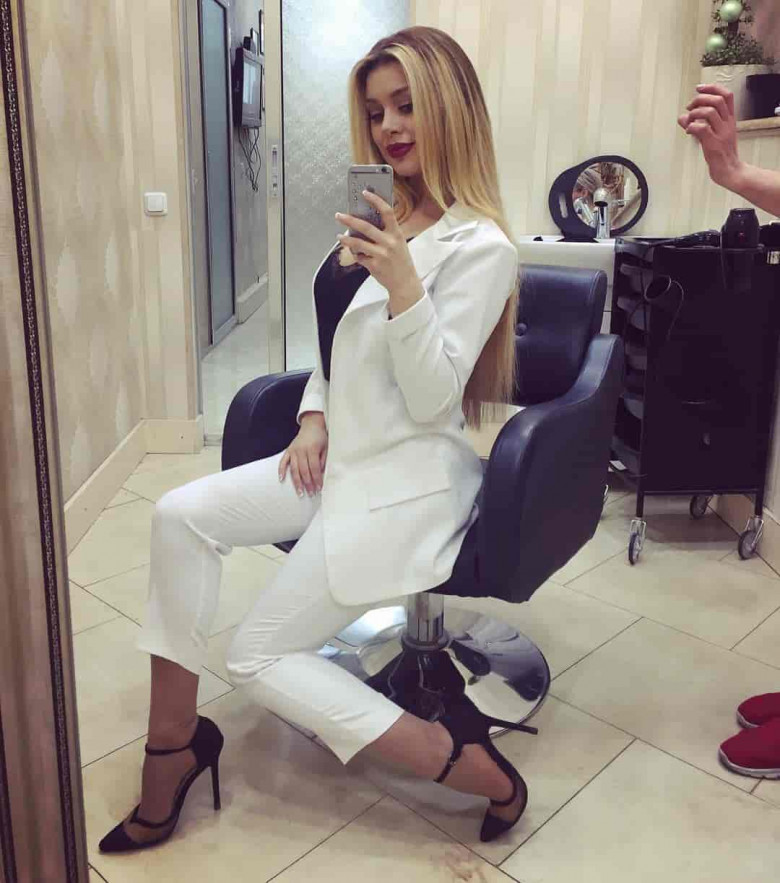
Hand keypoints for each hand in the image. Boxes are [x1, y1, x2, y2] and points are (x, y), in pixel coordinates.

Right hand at [279, 412, 327, 496]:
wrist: (312, 425)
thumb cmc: (320, 438)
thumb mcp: (326, 448)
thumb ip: (323, 461)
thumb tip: (321, 476)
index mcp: (312, 449)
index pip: (315, 468)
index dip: (317, 479)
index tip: (319, 488)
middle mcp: (301, 450)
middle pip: (304, 470)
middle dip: (308, 484)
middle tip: (311, 494)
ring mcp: (293, 451)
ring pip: (294, 469)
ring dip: (297, 482)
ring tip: (300, 493)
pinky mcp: (288, 451)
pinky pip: (283, 462)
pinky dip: (281, 471)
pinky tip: (281, 480)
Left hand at [335, 191, 422, 305]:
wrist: (405, 283)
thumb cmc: (400, 261)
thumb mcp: (398, 243)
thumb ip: (385, 233)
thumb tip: (365, 222)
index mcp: (397, 233)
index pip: (387, 212)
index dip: (376, 200)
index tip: (364, 193)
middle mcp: (390, 243)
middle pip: (366, 227)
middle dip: (350, 220)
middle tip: (339, 215)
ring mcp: (381, 255)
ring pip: (358, 243)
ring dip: (346, 239)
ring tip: (339, 236)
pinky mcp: (374, 266)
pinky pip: (359, 257)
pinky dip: (355, 255)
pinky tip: (355, 253)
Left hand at [678, 84, 742, 189]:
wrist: (730, 171)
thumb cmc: (721, 153)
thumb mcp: (712, 135)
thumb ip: (697, 124)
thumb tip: (682, 117)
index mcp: (729, 119)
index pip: (726, 95)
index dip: (712, 88)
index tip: (699, 88)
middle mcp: (727, 123)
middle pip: (717, 100)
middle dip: (700, 99)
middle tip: (689, 107)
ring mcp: (721, 133)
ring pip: (710, 112)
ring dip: (695, 113)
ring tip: (689, 121)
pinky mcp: (713, 144)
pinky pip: (702, 128)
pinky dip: (692, 127)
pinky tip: (688, 131)